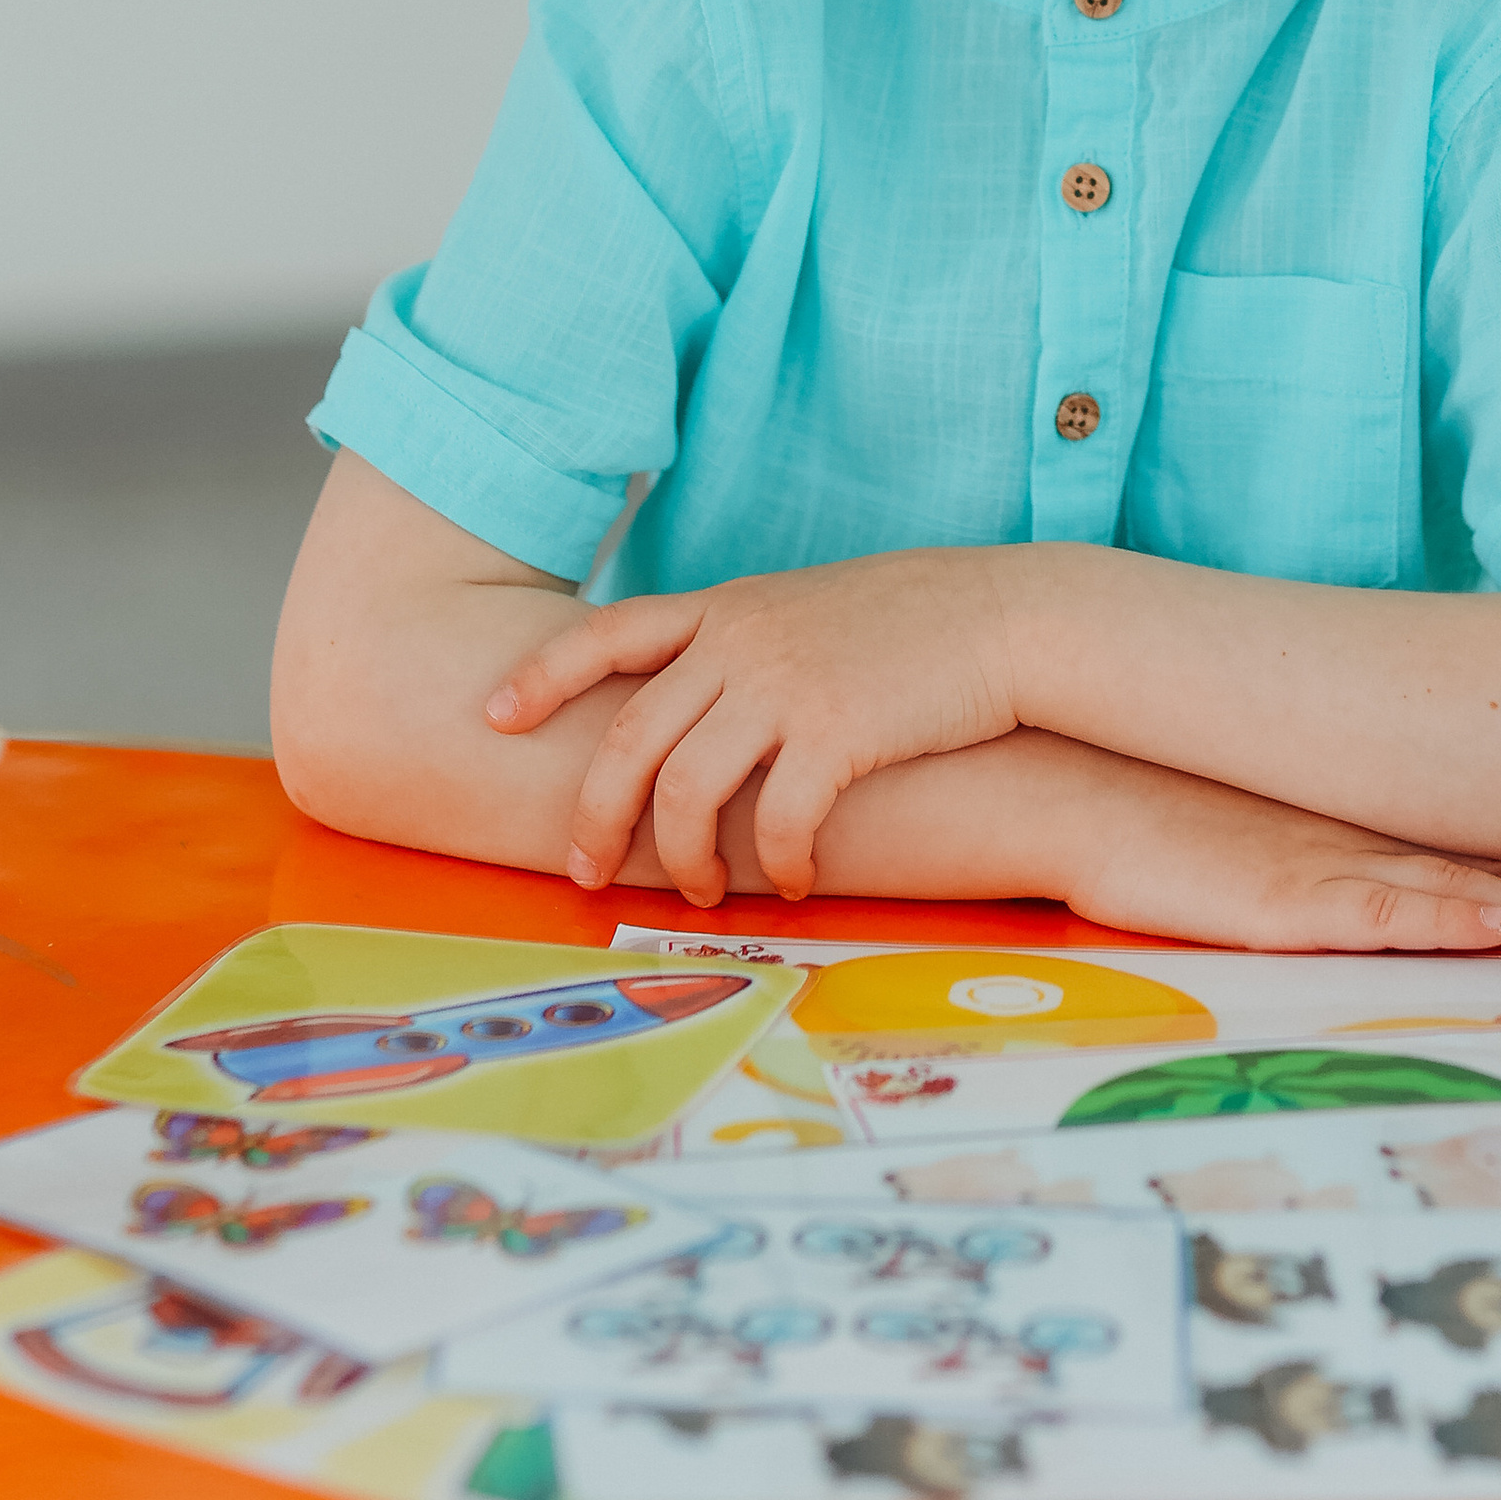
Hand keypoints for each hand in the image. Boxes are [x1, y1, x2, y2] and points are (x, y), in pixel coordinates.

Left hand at [481, 551, 1018, 905]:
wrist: (1007, 615)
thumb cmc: (917, 621)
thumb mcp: (811, 606)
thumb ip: (748, 640)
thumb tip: (702, 695)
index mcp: (730, 606)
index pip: (609, 631)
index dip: (543, 675)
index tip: (493, 713)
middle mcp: (743, 640)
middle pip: (630, 738)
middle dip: (595, 816)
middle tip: (584, 872)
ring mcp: (786, 684)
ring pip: (687, 790)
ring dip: (682, 858)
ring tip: (697, 893)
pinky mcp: (837, 734)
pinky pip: (776, 819)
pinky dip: (773, 864)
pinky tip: (790, 881)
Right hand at [1051, 753, 1500, 954]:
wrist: (1069, 787)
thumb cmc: (1143, 814)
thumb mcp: (1240, 832)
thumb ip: (1299, 849)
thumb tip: (1346, 870)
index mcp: (1344, 830)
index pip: (1464, 851)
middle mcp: (1348, 843)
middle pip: (1479, 871)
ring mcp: (1320, 869)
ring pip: (1449, 894)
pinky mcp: (1283, 899)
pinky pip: (1377, 912)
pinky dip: (1440, 919)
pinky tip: (1492, 927)